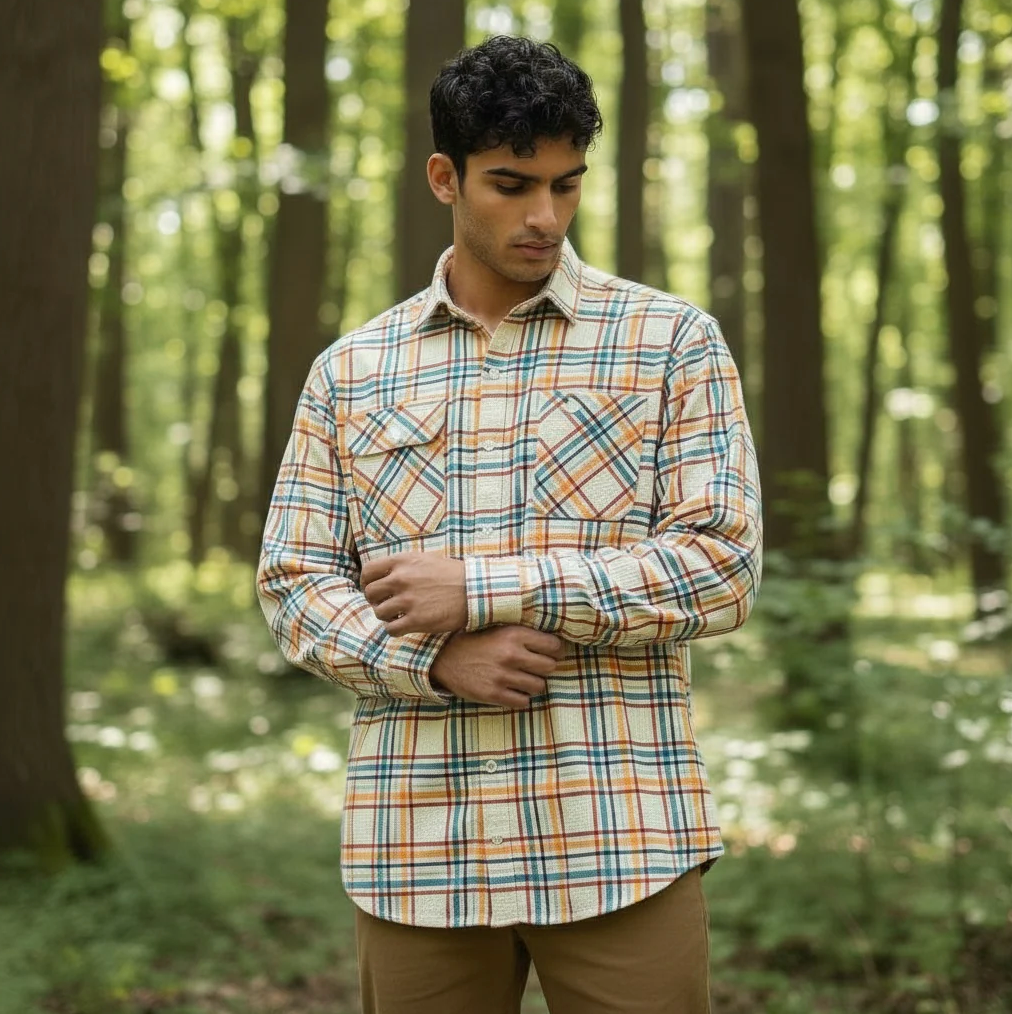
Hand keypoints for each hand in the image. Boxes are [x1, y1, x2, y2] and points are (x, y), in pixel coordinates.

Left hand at [361, 552, 466, 635]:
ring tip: (397, 615)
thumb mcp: (425, 559)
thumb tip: (383, 574)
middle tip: (385, 604)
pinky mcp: (416, 620)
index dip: (366, 582)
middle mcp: (401, 579)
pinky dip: (394, 629)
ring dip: (386, 615)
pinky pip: (391, 629)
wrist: (475, 590)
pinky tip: (403, 625)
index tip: (372, 589)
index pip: (368, 572)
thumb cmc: (452, 574)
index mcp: (402, 561)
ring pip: (379, 612)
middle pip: (370, 593)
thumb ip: (403, 565)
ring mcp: (408, 601)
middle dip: (375, 600)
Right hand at [430, 626, 564, 709]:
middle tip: (537, 667)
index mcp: (514, 634)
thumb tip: (557, 643)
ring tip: (523, 678)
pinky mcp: (493, 694)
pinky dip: (521, 697)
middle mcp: (511, 654)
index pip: (554, 646)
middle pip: (550, 667)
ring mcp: (502, 676)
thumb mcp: (500, 628)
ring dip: (534, 683)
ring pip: (539, 686)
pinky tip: (512, 689)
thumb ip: (525, 634)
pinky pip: (523, 702)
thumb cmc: (476, 641)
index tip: (552, 653)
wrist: (444, 658)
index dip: (556, 650)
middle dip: (546, 667)